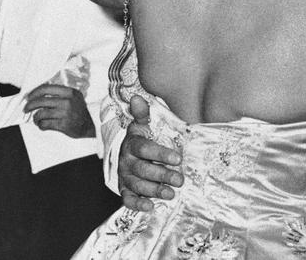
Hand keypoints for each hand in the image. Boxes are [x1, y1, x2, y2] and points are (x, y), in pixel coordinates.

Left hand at [24, 83, 93, 137]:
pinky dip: (40, 125)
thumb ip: (59, 93)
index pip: (46, 88)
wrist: (90, 126)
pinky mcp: (64, 125)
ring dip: (35, 117)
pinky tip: (42, 125)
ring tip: (36, 119)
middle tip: (26, 109)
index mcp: (69, 92)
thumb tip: (37, 93)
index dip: (34, 92)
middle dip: (30, 105)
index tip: (28, 97)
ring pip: (41, 114)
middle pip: (41, 101)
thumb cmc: (78, 110)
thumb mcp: (73, 96)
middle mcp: (68, 101)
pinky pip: (45, 124)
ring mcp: (66, 113)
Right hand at [117, 95, 183, 211]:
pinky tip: (150, 207)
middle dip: (162, 175)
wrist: (126, 154)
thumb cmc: (140, 139)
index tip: (177, 159)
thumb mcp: (141, 125)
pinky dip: (137, 204)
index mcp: (132, 144)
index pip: (144, 149)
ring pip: (138, 185)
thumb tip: (137, 97)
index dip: (160, 154)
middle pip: (142, 169)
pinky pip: (128, 199)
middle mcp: (126, 161)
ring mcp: (125, 176)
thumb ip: (142, 114)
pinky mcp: (125, 190)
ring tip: (171, 194)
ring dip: (154, 190)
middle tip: (180, 180)